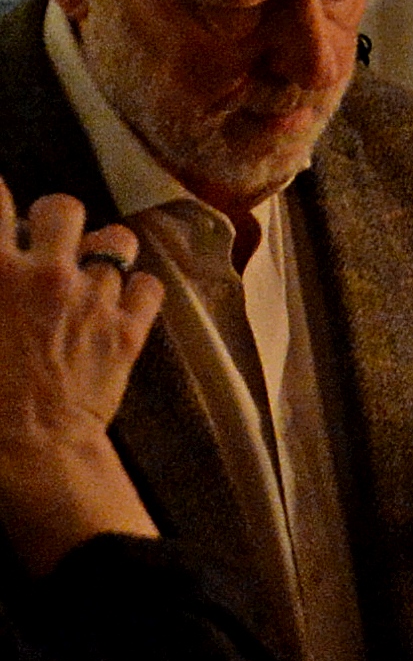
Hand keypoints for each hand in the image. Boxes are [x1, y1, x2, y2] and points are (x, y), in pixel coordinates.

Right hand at [0, 181, 163, 566]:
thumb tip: (0, 276)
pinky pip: (150, 285)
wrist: (28, 453)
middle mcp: (47, 273)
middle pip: (63, 207)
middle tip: (44, 242)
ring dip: (102, 252)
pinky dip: (138, 291)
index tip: (0, 211)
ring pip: (116, 241)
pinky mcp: (129, 331)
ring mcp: (95, 300)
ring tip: (90, 271)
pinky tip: (122, 304)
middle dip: (53, 219)